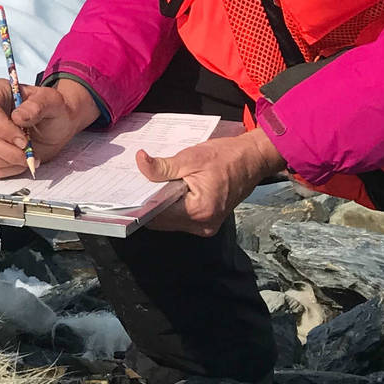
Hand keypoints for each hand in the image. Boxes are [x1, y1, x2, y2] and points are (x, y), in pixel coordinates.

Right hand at [0, 77, 99, 177]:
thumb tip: (18, 117)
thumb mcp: (54, 102)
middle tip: (30, 153)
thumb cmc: (52, 110)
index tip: (24, 141)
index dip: (2, 129)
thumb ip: (39, 104)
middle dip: (7, 150)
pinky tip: (22, 162)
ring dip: (8, 161)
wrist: (55, 126)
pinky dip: (8, 169)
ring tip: (29, 157)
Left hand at [136, 130, 286, 236]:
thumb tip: (140, 162)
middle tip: (144, 182)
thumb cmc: (226, 157)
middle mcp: (203, 225)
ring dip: (163, 204)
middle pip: (162, 220)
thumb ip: (162, 167)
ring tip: (160, 183)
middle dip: (152, 202)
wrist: (252, 159)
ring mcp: (206, 226)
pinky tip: (172, 189)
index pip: (157, 215)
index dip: (142, 201)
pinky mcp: (208, 222)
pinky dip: (174, 205)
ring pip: (170, 220)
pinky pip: (182, 217)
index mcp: (198, 211)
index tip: (131, 188)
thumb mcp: (190, 158)